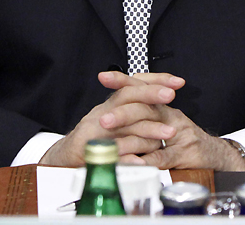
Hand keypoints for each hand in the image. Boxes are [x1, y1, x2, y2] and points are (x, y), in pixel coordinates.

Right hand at [39, 71, 182, 166]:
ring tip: (168, 133)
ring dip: (148, 129)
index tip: (177, 82)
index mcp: (112, 105)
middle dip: (151, 94)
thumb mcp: (118, 121)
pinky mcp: (91, 152)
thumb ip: (138, 112)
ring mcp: (96, 131)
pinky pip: (113, 156)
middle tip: (170, 96)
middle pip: (127, 97)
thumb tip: (164, 103)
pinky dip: (128, 159)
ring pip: (124, 126)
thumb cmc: (96, 137)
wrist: (67, 157)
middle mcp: (104, 112)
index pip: (133, 85)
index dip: (155, 81)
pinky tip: (143, 162)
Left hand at [99, 73, 244, 170]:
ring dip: (130, 140)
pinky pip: (164, 157)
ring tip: (112, 146)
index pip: (142, 88)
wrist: (217, 154)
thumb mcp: (164, 124)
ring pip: (153, 132)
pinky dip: (148, 161)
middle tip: (103, 120)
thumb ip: (144, 117)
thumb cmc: (186, 140)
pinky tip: (136, 164)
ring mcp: (179, 134)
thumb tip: (115, 110)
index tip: (103, 77)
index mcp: (164, 107)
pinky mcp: (185, 153)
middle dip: (122, 113)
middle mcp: (172, 115)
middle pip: (146, 108)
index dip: (123, 81)